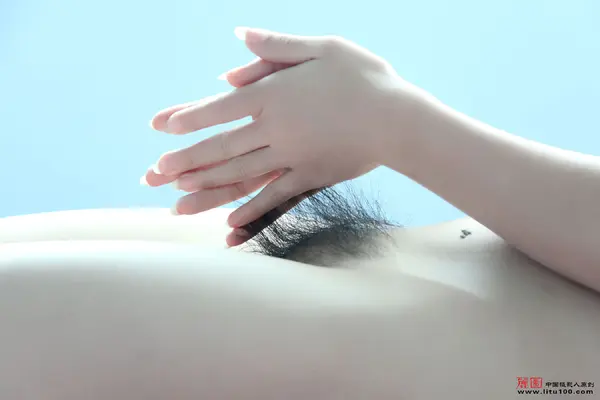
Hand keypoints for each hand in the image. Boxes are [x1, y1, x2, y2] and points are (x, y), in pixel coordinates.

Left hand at [145, 28, 426, 244]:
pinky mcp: (311, 177)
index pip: (219, 107)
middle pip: (221, 147)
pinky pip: (275, 196)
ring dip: (206, 187)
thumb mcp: (322, 47)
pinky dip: (251, 210)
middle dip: (185, 160)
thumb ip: (276, 47)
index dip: (187, 118)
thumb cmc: (364, 76)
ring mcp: (292, 157)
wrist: (400, 118)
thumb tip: (237, 40)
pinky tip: (229, 222)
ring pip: (240, 174)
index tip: (160, 128)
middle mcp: (276, 129)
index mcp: (274, 95)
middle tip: (153, 174)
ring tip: (176, 199)